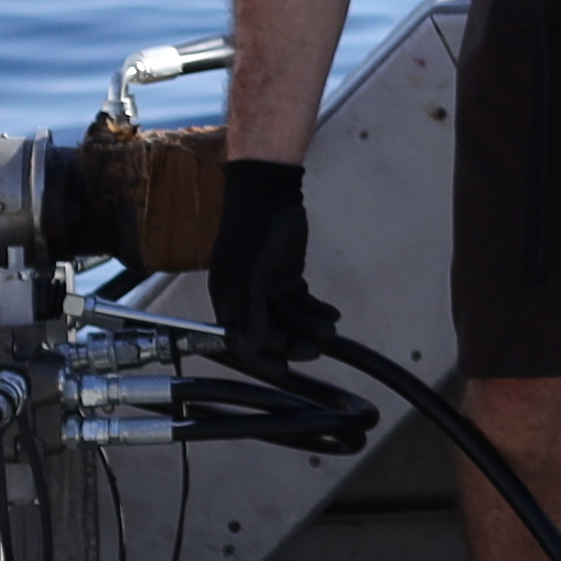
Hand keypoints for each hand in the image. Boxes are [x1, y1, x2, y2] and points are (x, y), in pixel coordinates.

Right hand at [208, 156, 335, 357]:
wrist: (268, 193)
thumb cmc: (252, 230)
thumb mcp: (249, 272)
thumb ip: (249, 311)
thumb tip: (247, 348)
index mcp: (228, 299)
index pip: (242, 339)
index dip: (263, 356)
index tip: (285, 368)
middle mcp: (245, 297)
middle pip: (268, 331)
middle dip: (292, 341)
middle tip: (317, 346)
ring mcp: (266, 287)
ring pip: (288, 318)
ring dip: (308, 325)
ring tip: (330, 327)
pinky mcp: (285, 277)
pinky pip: (300, 301)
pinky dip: (314, 309)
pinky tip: (331, 314)